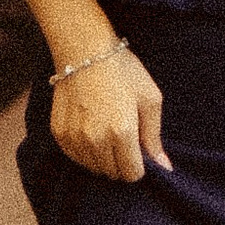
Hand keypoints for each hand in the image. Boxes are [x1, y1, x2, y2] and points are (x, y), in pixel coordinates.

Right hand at [50, 48, 169, 181]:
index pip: (131, 174)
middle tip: (124, 138)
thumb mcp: (150, 100)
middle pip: (112, 173)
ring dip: (103, 158)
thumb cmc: (123, 72)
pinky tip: (92, 129)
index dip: (139, 166)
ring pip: (93, 168)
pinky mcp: (59, 134)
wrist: (84, 50)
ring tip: (107, 131)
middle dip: (122, 162)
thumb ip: (155, 138)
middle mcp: (95, 140)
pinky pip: (75, 157)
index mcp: (122, 132)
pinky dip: (85, 151)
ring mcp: (74, 138)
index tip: (139, 150)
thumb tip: (164, 167)